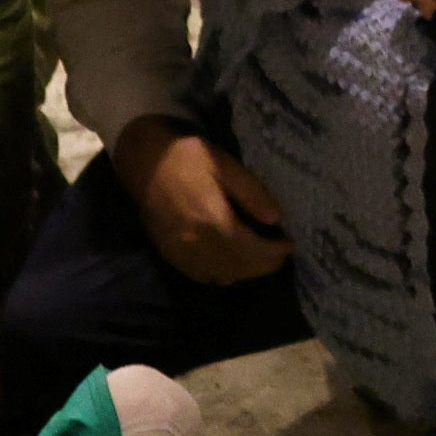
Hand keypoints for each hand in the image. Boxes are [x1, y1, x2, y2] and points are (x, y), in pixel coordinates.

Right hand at [120, 126, 292, 283]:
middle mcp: (196, 243)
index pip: (252, 249)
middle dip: (265, 265)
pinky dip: (221, 275)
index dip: (275, 252)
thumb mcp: (227, 166)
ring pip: (221, 276)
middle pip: (239, 267)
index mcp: (212, 219)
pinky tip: (231, 264)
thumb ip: (252, 194)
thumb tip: (276, 219)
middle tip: (280, 255)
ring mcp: (180, 252)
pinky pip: (200, 276)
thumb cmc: (189, 158)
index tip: (290, 245)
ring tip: (261, 259)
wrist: (145, 163)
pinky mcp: (169, 255)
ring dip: (245, 272)